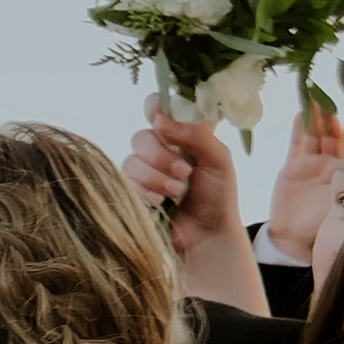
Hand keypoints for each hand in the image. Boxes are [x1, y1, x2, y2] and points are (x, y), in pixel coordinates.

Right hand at [121, 94, 246, 254]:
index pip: (158, 106)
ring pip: (131, 160)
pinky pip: (125, 183)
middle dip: (161, 154)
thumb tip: (160, 121)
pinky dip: (144, 191)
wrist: (207, 237)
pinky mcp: (132, 193)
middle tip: (184, 172)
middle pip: (142, 136)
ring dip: (156, 176)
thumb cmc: (218, 197)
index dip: (155, 108)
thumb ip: (195, 133)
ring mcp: (144, 172)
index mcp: (182, 134)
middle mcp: (160, 149)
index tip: (161, 120)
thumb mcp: (218, 158)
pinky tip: (160, 202)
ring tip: (177, 192)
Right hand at [264, 105, 343, 261]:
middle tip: (330, 98)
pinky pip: (296, 145)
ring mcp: (311, 165)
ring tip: (315, 99)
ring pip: (314, 136)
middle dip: (331, 117)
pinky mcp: (292, 168)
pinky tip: (300, 115)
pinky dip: (298, 130)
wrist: (294, 239)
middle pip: (332, 134)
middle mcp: (330, 165)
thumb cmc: (322, 227)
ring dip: (315, 118)